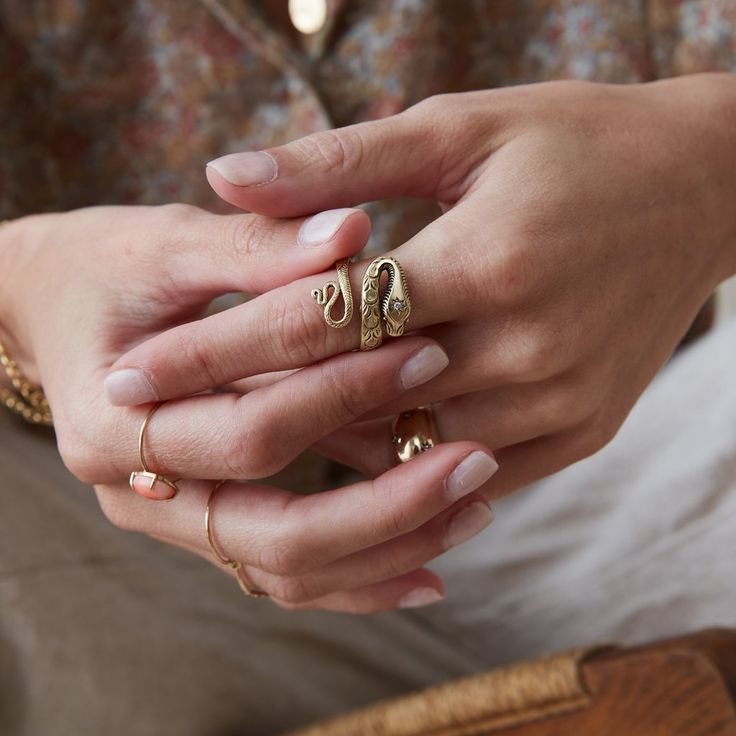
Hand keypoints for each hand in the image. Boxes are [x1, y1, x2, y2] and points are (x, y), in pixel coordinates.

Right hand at [1, 205, 501, 612]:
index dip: (343, 393)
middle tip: (476, 464)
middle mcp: (136, 490)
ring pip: (285, 569)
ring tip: (473, 511)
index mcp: (112, 420)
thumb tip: (357, 233)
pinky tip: (430, 569)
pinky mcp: (206, 522)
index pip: (250, 428)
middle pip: (273, 533)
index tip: (429, 352)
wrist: (51, 309)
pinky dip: (356, 577)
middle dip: (384, 504)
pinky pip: (283, 572)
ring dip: (384, 549)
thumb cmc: (103, 266)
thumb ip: (256, 245)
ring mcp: (172, 519)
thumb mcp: (166, 242)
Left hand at [108, 74, 735, 498]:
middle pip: (356, 395)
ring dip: (329, 445)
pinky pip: (475, 469)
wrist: (700, 194)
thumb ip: (339, 163)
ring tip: (251, 444)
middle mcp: (526, 340)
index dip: (215, 349)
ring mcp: (561, 396)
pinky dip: (410, 466)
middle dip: (256, 411)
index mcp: (486, 256)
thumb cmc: (575, 144)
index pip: (320, 317)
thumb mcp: (460, 128)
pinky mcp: (587, 428)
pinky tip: (361, 459)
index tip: (133, 376)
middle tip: (167, 425)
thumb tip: (224, 174)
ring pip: (409, 445)